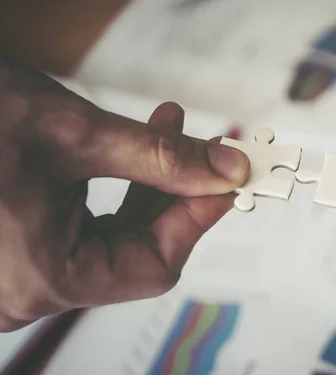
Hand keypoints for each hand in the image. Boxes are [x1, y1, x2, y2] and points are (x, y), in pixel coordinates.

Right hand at [0, 59, 248, 331]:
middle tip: (204, 150)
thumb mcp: (73, 132)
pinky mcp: (12, 250)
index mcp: (42, 279)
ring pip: (110, 239)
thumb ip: (159, 158)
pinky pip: (79, 230)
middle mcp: (26, 290)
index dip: (198, 218)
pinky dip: (110, 191)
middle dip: (174, 193)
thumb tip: (225, 170)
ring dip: (145, 185)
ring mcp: (17, 274)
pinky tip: (126, 150)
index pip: (155, 264)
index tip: (228, 179)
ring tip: (167, 129)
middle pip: (135, 252)